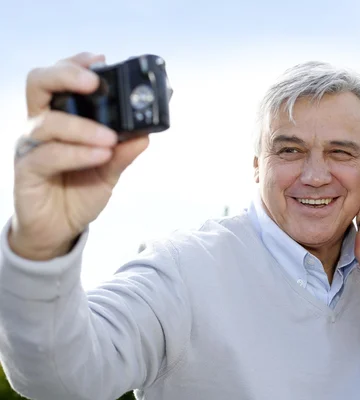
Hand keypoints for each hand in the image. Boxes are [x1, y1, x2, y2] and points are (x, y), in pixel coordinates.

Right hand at [8, 52, 149, 260]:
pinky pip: (49, 155)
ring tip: (110, 138)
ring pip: (49, 121)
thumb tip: (148, 132)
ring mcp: (31, 146)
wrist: (60, 229)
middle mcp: (42, 125)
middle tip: (94, 83)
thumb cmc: (80, 192)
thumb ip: (125, 150)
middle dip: (67, 75)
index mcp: (61, 117)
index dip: (76, 64)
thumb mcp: (111, 170)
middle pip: (40, 83)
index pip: (60, 78)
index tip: (101, 59)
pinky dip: (77, 153)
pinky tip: (100, 155)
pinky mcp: (27, 169)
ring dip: (83, 126)